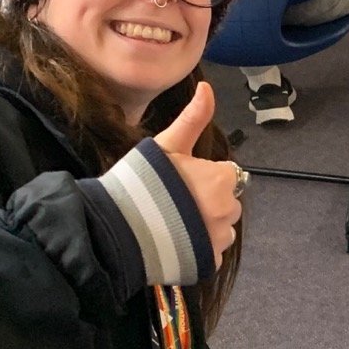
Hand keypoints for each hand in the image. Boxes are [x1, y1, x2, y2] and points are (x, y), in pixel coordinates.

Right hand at [152, 81, 241, 267]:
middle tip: (173, 203)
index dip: (202, 177)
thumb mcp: (167, 144)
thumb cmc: (142, 182)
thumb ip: (193, 118)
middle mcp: (228, 210)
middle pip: (225, 203)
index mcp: (222, 180)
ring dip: (205, 227)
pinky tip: (175, 243)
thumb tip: (206, 86)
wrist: (119, 228)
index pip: (224, 177)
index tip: (178, 182)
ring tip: (173, 224)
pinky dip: (198, 249)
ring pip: (221, 229)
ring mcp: (220, 239)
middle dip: (206, 202)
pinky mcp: (210, 262)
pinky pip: (211, 252)